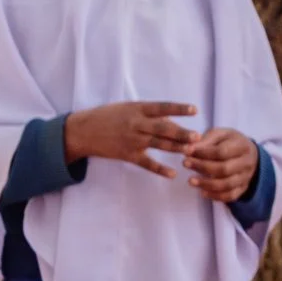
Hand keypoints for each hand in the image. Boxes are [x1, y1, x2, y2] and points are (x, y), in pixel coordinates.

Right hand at [65, 101, 199, 175]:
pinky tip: (173, 173)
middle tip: (198, 136)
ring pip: (158, 144)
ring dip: (176, 148)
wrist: (83, 131)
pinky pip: (146, 163)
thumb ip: (150, 113)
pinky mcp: (127, 155)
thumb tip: (173, 119)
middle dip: (181, 133)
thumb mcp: (128, 107)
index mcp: (137, 109)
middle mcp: (136, 124)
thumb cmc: (109, 116)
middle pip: (162, 128)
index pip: (162, 108)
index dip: (179, 109)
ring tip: (192, 151)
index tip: (195, 109)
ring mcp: (132, 140)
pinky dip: (160, 169)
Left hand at [185, 128, 259, 202]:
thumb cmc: (230, 142)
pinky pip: (230, 196)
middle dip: (202, 167)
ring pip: (227, 184)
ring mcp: (246, 177)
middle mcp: (247, 162)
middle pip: (224, 169)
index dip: (203, 153)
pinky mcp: (243, 188)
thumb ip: (206, 140)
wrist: (249, 154)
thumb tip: (189, 150)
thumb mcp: (220, 135)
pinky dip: (215, 196)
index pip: (222, 152)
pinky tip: (202, 192)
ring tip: (190, 181)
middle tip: (185, 164)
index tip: (187, 152)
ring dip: (206, 184)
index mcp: (242, 146)